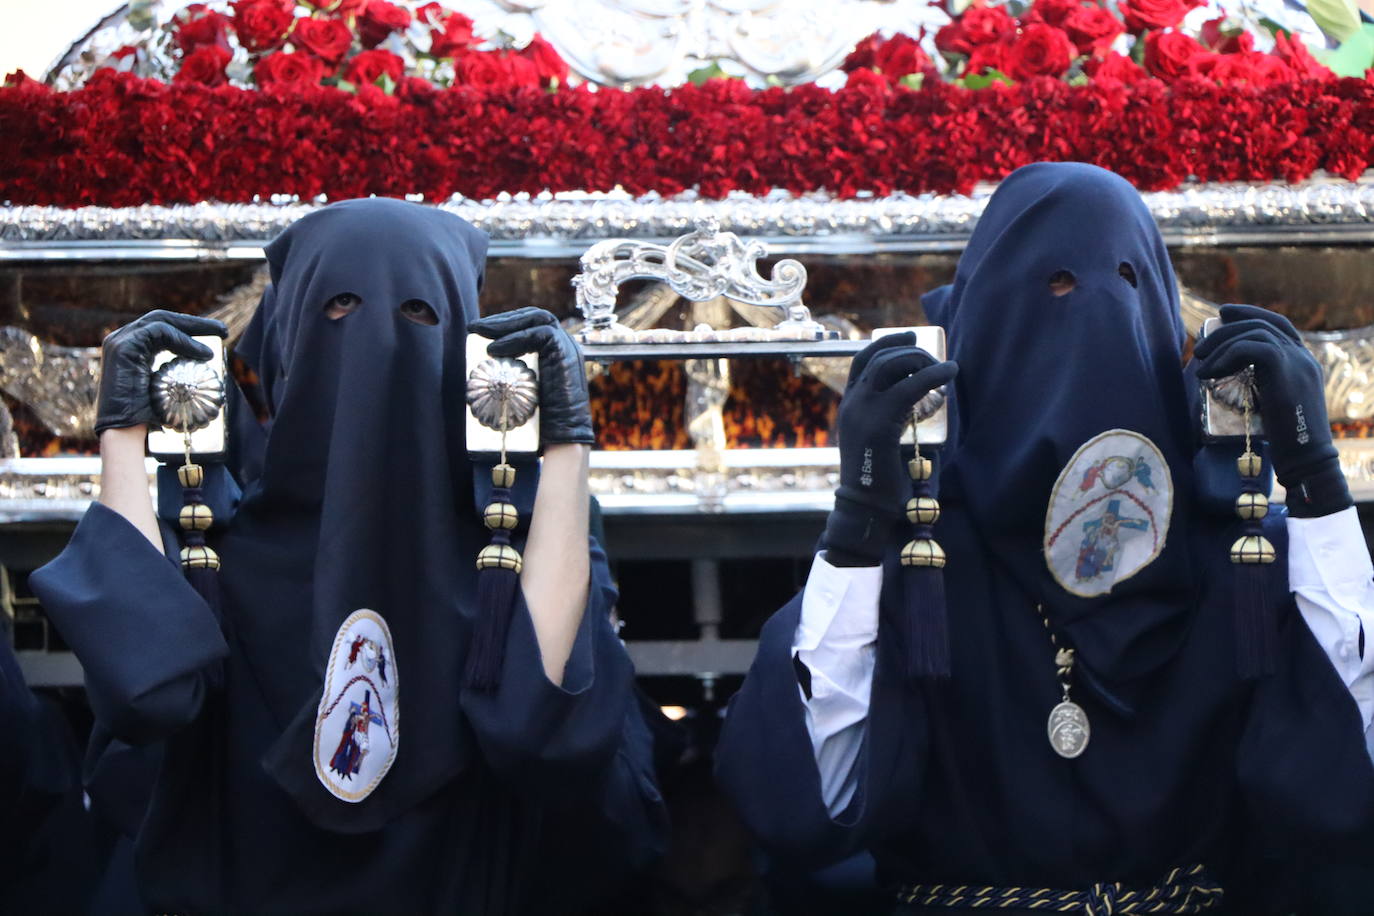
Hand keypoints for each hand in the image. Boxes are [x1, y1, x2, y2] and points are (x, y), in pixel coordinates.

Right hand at [95, 310, 226, 434]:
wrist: (125, 434)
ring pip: (161, 321)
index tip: (215, 335)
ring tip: (219, 338)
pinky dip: (184, 340)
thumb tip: (208, 362)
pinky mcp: (122, 347)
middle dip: (194, 323)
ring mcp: (118, 342)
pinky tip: (203, 353)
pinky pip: (159, 332)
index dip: (188, 328)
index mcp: (130, 349)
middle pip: (161, 319)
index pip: (161, 328)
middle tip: (222, 330)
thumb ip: (177, 371)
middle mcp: (121, 341)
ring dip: (194, 328)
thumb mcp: (166, 388)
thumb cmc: (148, 418)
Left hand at [469, 307, 592, 445]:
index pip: (530, 325)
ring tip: (480, 333)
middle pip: (533, 317)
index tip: (478, 331)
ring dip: (505, 324)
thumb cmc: (542, 423)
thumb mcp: (522, 391)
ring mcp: (568, 348)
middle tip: (474, 327)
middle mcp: (564, 346)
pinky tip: (494, 350)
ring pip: (537, 319)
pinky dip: (515, 339)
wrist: (563, 441)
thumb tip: (482, 361)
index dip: (505, 324)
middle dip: (502, 320)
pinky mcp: (567, 354)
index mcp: (555, 352)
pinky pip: (540, 334)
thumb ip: (512, 373)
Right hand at [822, 334, 957, 564]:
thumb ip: (889, 416)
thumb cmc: (879, 477)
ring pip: (891, 365)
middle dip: (911, 349)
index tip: (910, 334)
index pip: (862, 359)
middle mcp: (852, 402)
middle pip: (880, 357)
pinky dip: (933, 375)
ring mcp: (862, 410)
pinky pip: (909, 387)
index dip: (886, 341)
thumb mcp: (880, 438)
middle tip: (935, 358)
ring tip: (943, 368)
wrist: (866, 505)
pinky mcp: (879, 422)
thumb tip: (915, 399)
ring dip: (922, 360)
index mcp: (849, 404)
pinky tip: (950, 373)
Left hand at [1194, 304, 1349, 516]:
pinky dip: (1226, 357)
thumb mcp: (1272, 404)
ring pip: (1256, 333)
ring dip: (1222, 343)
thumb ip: (1260, 384)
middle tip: (1200, 343)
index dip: (1250, 314)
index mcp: (1303, 362)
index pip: (1278, 325)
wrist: (1306, 459)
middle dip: (1228, 326)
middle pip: (1264, 324)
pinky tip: (1209, 373)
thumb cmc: (1285, 441)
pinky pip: (1252, 349)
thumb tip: (1223, 374)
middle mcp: (1303, 357)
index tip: (1223, 313)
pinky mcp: (1287, 371)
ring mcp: (1298, 362)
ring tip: (1199, 362)